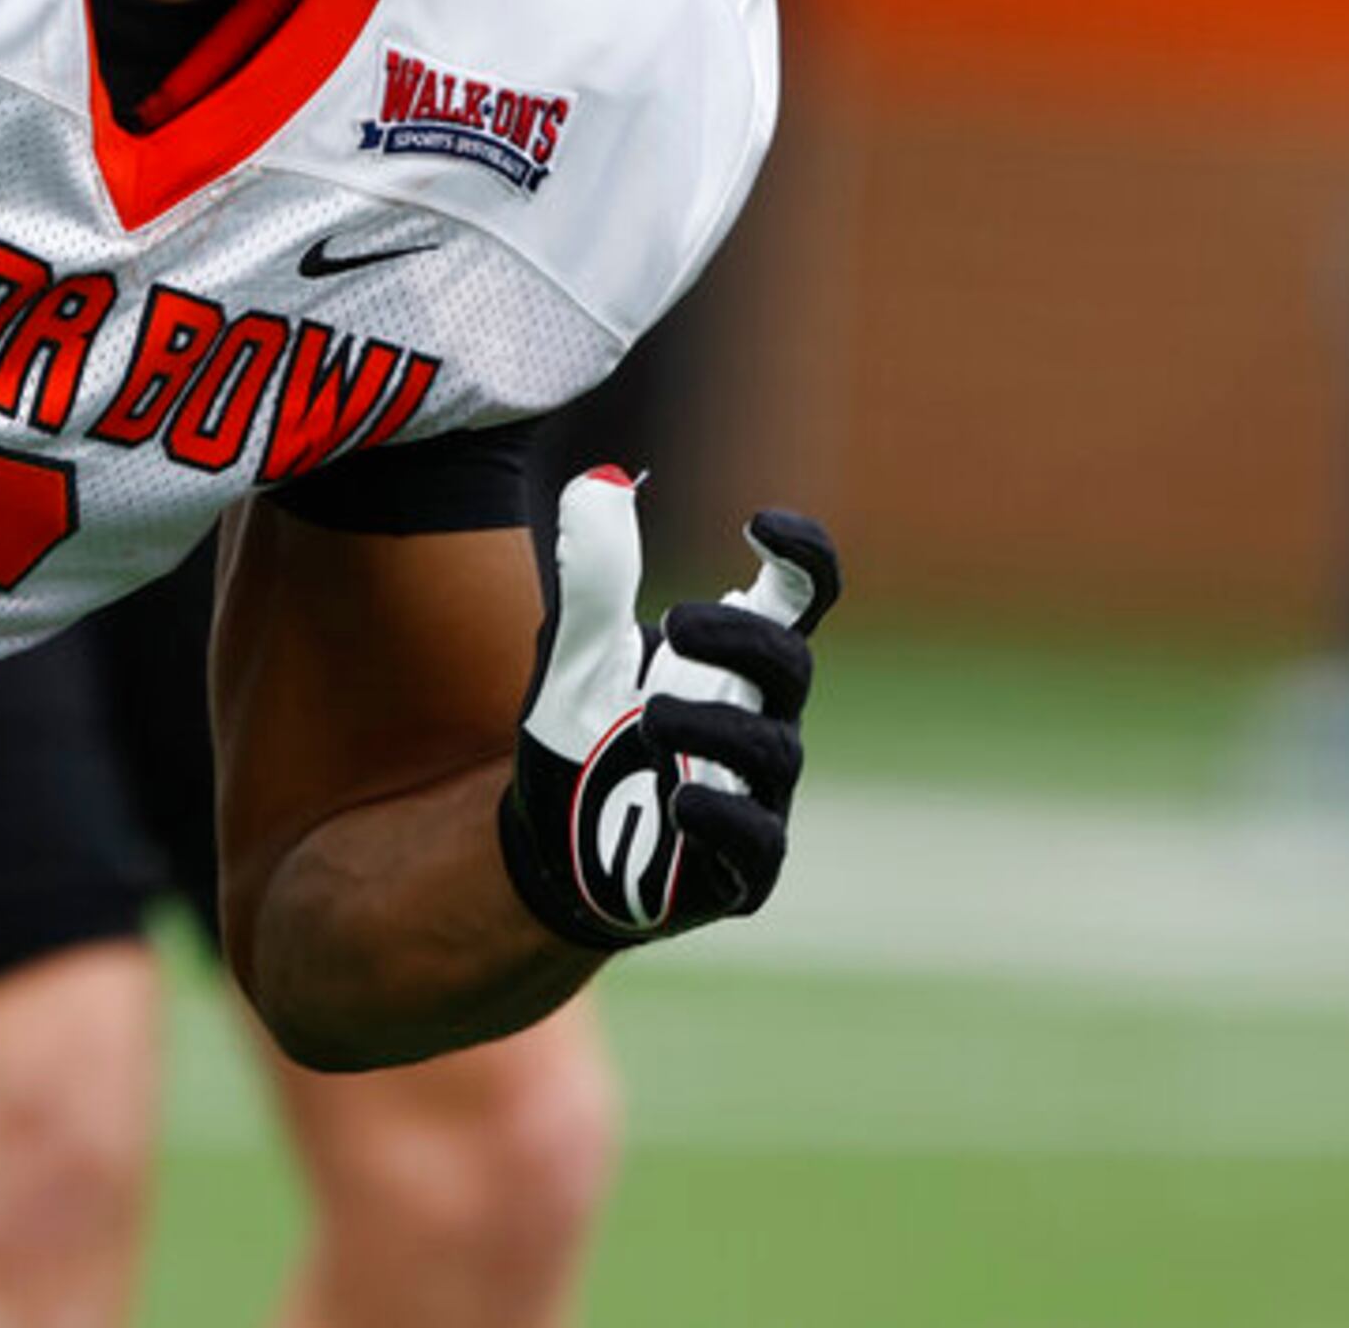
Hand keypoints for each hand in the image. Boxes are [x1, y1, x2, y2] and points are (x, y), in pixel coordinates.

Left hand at [500, 471, 838, 950]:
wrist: (544, 845)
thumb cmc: (582, 735)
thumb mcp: (572, 651)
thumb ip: (592, 576)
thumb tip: (599, 481)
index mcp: (732, 663)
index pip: (799, 599)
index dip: (804, 557)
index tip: (760, 524)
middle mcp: (759, 721)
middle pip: (791, 665)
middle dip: (742, 638)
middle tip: (674, 620)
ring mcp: (757, 796)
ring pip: (775, 750)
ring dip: (712, 725)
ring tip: (648, 719)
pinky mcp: (740, 868)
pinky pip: (758, 841)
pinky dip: (723, 815)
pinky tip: (676, 799)